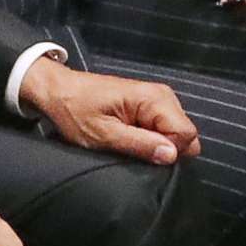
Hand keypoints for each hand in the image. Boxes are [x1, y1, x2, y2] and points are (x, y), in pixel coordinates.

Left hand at [17, 60, 199, 165]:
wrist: (58, 90)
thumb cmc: (75, 110)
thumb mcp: (103, 134)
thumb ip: (140, 144)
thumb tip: (172, 155)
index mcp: (154, 98)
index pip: (187, 133)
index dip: (169, 151)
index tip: (142, 152)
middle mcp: (162, 95)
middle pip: (185, 134)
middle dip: (164, 148)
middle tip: (132, 146)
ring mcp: (157, 99)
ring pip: (176, 133)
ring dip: (155, 143)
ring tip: (126, 140)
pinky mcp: (150, 105)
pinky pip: (164, 128)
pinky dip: (150, 137)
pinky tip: (128, 135)